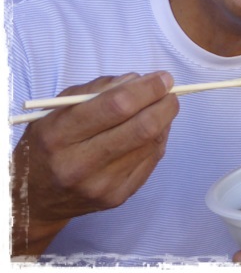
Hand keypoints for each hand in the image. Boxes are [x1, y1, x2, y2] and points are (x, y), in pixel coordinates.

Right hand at [11, 72, 179, 256]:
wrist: (34, 196)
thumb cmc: (50, 142)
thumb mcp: (60, 107)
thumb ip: (99, 88)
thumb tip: (142, 80)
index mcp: (59, 134)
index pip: (116, 106)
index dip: (147, 89)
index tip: (163, 78)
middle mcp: (79, 164)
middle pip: (142, 128)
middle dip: (164, 104)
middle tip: (170, 91)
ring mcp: (100, 185)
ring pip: (151, 144)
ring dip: (164, 120)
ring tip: (160, 107)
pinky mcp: (117, 198)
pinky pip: (151, 161)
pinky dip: (158, 139)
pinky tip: (153, 130)